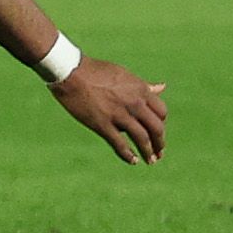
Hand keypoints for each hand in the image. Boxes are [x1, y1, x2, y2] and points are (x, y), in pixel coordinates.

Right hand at [54, 56, 168, 162]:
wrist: (70, 72)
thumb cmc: (95, 70)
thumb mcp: (124, 74)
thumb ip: (143, 85)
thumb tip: (162, 87)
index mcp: (140, 89)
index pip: (161, 112)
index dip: (160, 123)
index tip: (156, 130)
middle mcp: (134, 103)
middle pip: (156, 128)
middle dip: (159, 143)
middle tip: (159, 152)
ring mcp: (119, 115)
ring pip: (142, 138)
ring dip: (148, 152)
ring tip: (151, 160)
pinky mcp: (102, 124)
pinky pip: (120, 144)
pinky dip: (128, 155)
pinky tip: (133, 161)